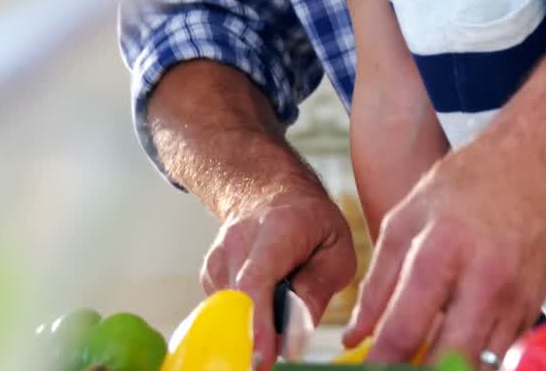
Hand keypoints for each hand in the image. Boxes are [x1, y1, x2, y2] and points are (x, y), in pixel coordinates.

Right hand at [201, 182, 355, 370]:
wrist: (269, 192)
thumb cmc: (311, 223)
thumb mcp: (336, 249)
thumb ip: (318, 290)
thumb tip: (294, 337)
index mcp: (278, 229)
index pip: (258, 281)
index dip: (258, 323)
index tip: (262, 360)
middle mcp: (239, 240)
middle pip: (238, 302)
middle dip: (255, 337)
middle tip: (274, 357)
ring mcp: (219, 256)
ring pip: (230, 311)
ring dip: (256, 322)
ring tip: (282, 302)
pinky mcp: (209, 273)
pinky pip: (226, 309)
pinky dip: (246, 314)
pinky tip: (265, 296)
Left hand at [344, 134, 545, 364]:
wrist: (535, 163)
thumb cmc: (465, 185)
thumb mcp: (405, 221)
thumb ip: (377, 283)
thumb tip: (355, 337)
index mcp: (441, 252)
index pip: (405, 331)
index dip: (381, 366)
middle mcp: (484, 281)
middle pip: (447, 362)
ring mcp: (516, 299)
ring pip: (480, 367)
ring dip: (448, 369)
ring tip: (422, 362)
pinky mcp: (535, 309)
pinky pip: (502, 354)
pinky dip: (475, 358)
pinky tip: (455, 347)